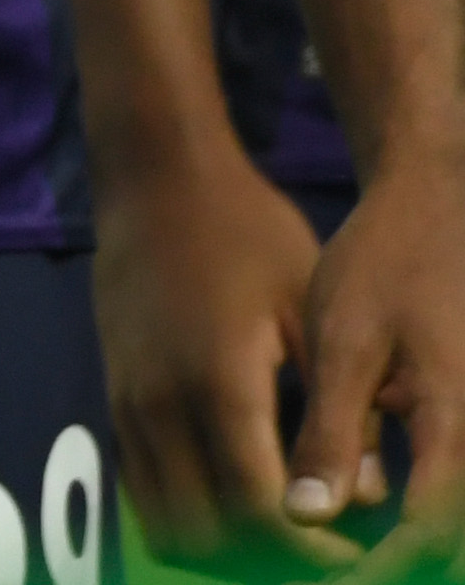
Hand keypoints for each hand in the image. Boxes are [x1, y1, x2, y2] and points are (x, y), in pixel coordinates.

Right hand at [98, 130, 339, 569]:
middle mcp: (161, 406)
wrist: (156, 180)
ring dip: (222, 547)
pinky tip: (234, 501)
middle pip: (207, 533)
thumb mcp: (312, 310)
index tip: (352, 554)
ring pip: (165, 522)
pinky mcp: (113, 398)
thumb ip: (334, 411)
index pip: (260, 509)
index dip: (308, 551)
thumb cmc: (249, 234)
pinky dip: (187, 517)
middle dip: (266, 560)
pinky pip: (142, 492)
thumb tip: (364, 496)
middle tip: (320, 549)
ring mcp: (128, 404)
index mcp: (220, 385)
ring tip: (279, 535)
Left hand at [290, 144, 464, 571]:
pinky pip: (452, 484)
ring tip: (337, 562)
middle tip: (327, 578)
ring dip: (409, 546)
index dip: (379, 571)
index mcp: (460, 420)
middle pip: (448, 536)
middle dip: (395, 566)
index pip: (426, 530)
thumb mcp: (347, 340)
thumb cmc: (389, 265)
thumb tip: (306, 516)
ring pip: (452, 516)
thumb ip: (334, 431)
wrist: (445, 207)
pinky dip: (421, 515)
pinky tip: (369, 523)